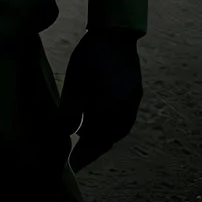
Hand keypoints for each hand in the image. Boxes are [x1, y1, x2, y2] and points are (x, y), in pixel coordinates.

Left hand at [59, 29, 142, 170]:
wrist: (116, 34)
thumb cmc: (91, 56)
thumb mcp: (75, 82)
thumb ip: (71, 110)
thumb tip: (67, 134)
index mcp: (109, 110)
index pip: (95, 140)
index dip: (84, 155)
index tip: (73, 167)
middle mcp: (124, 111)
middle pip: (107, 138)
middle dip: (92, 150)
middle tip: (78, 159)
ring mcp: (132, 103)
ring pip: (117, 131)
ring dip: (102, 139)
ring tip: (86, 143)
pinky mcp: (135, 95)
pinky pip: (123, 120)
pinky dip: (111, 128)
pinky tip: (101, 125)